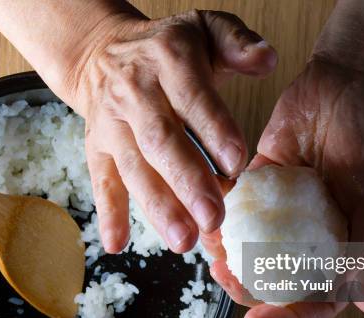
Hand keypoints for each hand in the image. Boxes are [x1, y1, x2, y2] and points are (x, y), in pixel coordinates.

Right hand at [54, 9, 276, 253]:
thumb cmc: (167, 47)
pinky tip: (117, 244)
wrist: (103, 51)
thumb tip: (268, 59)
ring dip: (156, 206)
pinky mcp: (96, 147)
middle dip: (187, 182)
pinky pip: (100, 180)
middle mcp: (136, 93)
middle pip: (160, 140)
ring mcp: (112, 124)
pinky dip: (108, 213)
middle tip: (214, 218)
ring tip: (183, 240)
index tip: (236, 165)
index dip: (213, 130)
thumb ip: (238, 42)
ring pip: (133, 167)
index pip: (193, 98)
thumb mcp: (205, 28)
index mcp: (169, 61)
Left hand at [205, 57, 363, 317]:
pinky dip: (223, 217)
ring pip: (251, 247)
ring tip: (211, 253)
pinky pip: (239, 207)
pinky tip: (207, 220)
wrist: (352, 81)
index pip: (317, 299)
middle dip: (247, 288)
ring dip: (230, 256)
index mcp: (347, 248)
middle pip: (276, 279)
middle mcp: (313, 235)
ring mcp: (286, 210)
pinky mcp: (262, 181)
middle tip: (224, 279)